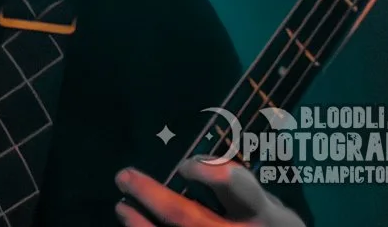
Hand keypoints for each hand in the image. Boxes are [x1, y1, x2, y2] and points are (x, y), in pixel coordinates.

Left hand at [114, 159, 304, 226]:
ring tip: (122, 207)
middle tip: (124, 176)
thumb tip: (194, 166)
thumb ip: (235, 186)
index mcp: (263, 213)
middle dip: (151, 195)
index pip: (239, 189)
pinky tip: (136, 226)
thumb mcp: (265, 205)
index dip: (211, 175)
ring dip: (139, 223)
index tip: (186, 166)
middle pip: (189, 217)